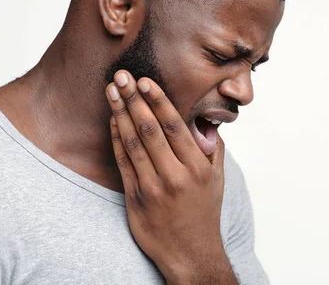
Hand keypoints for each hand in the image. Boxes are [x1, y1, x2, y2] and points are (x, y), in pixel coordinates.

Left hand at [105, 70, 236, 284]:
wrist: (189, 253)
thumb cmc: (204, 211)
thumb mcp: (217, 179)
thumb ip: (212, 147)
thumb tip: (205, 120)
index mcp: (196, 167)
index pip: (174, 126)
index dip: (158, 101)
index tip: (145, 81)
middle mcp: (174, 176)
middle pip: (150, 129)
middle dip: (134, 99)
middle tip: (122, 76)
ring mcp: (152, 187)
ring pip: (133, 142)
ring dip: (120, 113)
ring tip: (112, 91)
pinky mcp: (135, 197)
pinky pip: (123, 162)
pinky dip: (116, 138)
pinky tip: (112, 120)